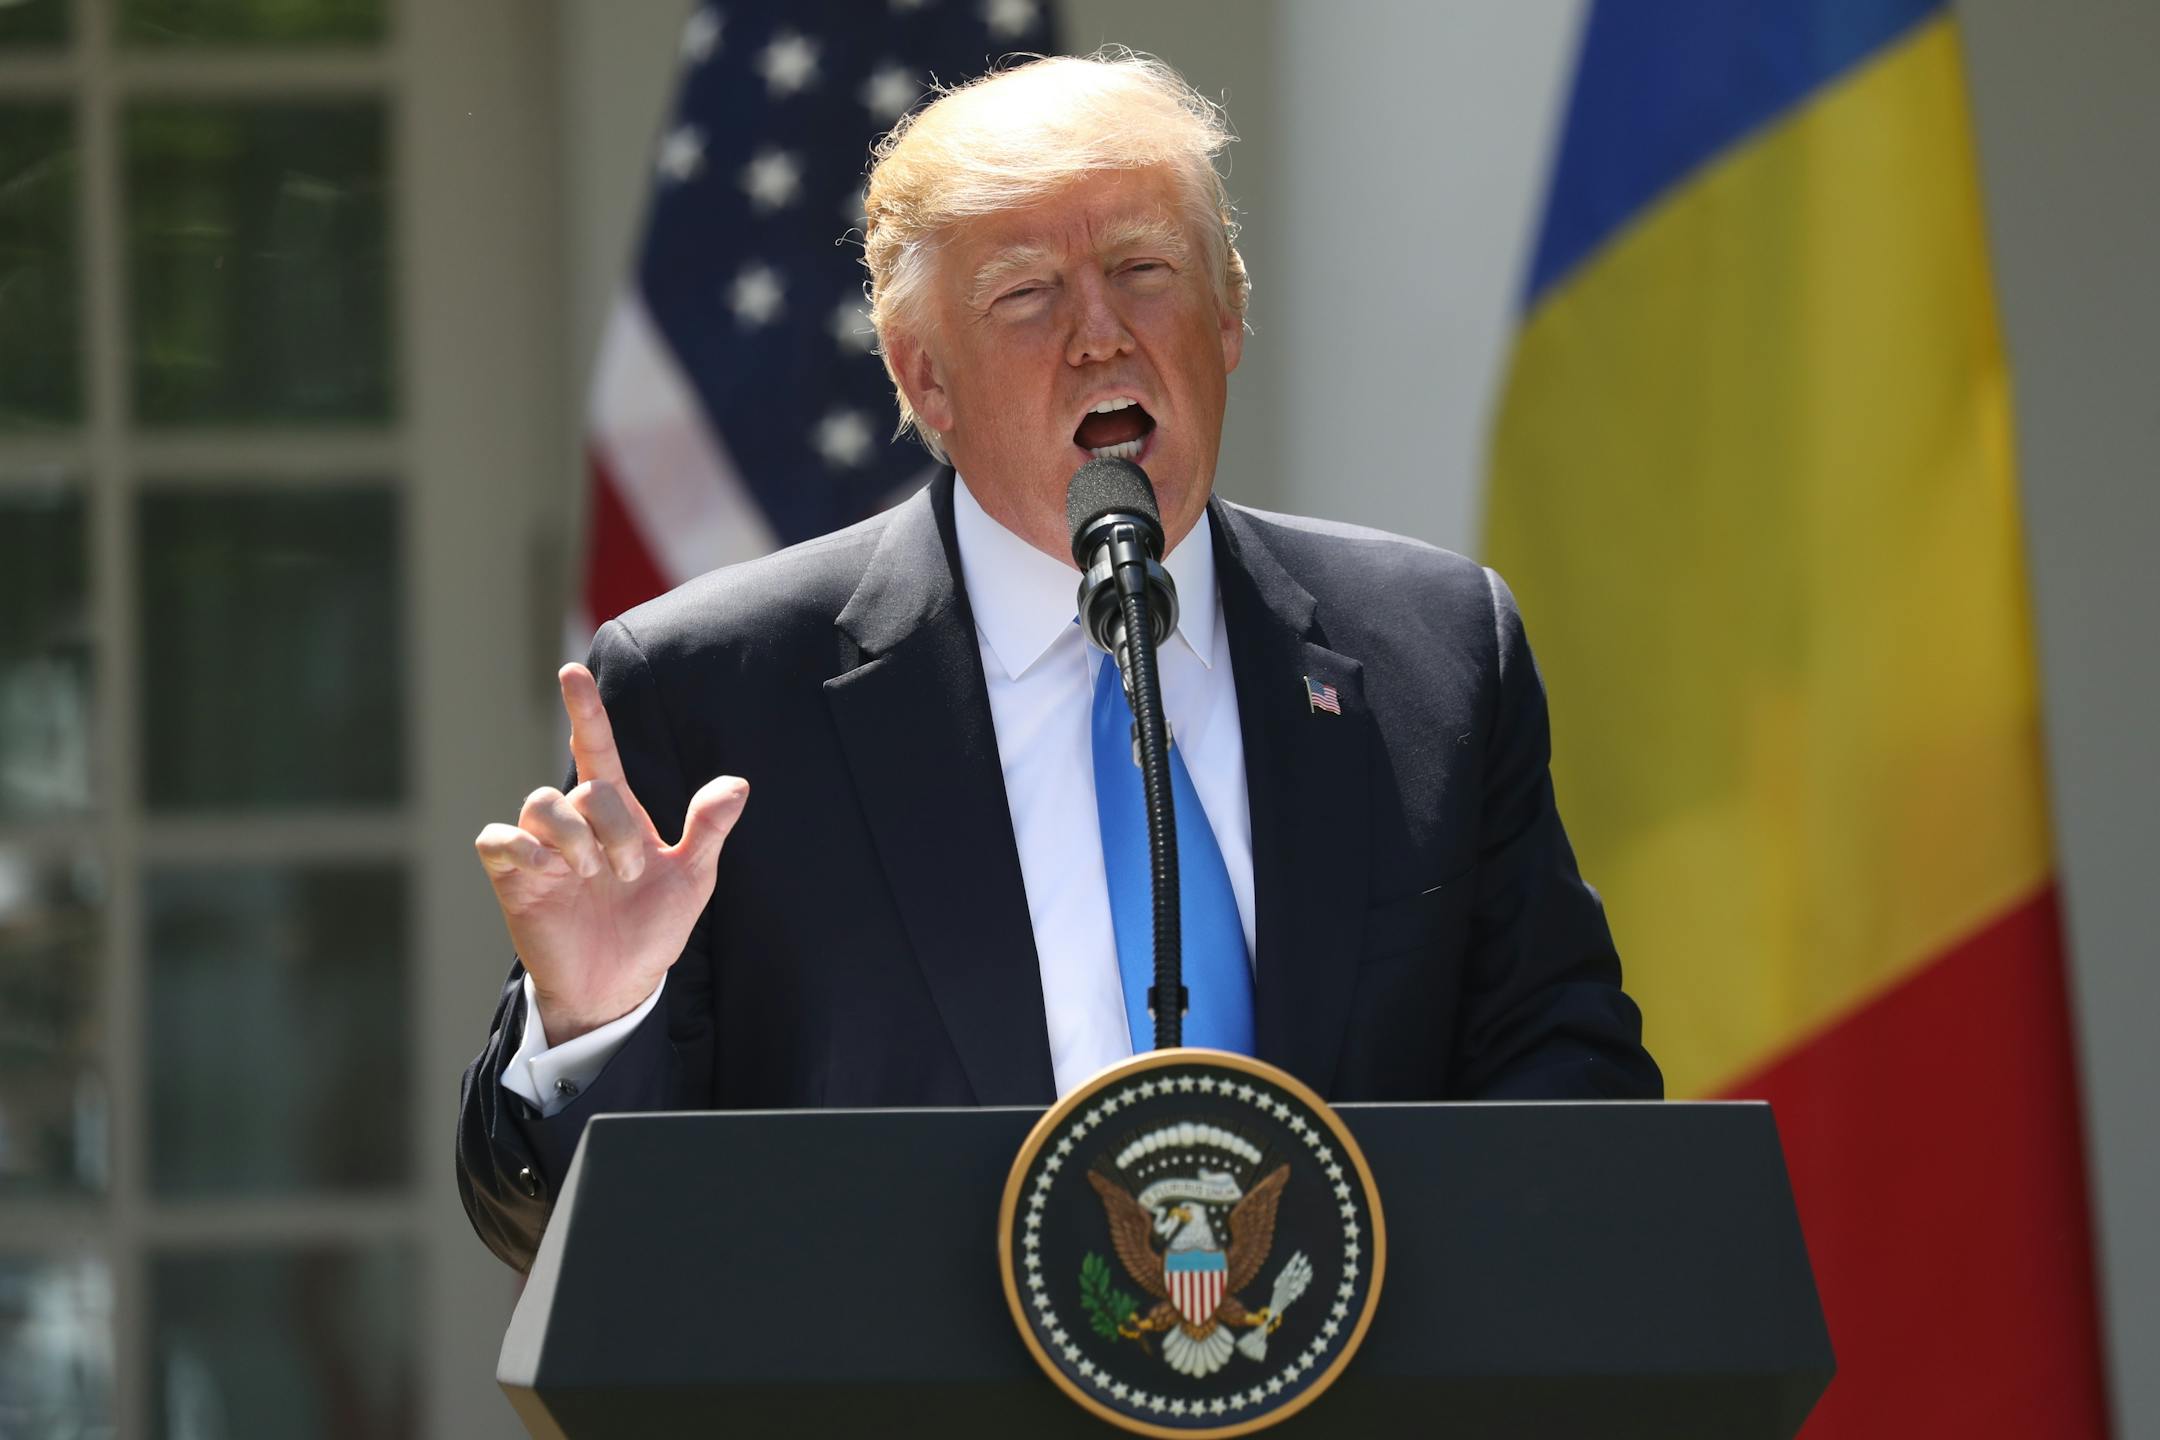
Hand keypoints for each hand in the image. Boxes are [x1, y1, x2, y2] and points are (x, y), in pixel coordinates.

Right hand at [474, 663, 747, 1044]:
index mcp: (617, 814)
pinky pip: (497, 839)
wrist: (617, 987)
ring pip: (539, 801)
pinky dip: (523, 849)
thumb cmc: (650, 929)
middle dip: (615, 826)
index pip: (596, 748)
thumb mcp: (691, 879)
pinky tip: (551, 874)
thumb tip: (738, 783)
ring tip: (590, 874)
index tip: (573, 670)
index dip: (586, 710)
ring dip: (573, 836)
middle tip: (630, 870)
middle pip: (585, 786)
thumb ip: (708, 830)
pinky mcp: (513, 878)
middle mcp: (576, 823)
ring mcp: (542, 849)